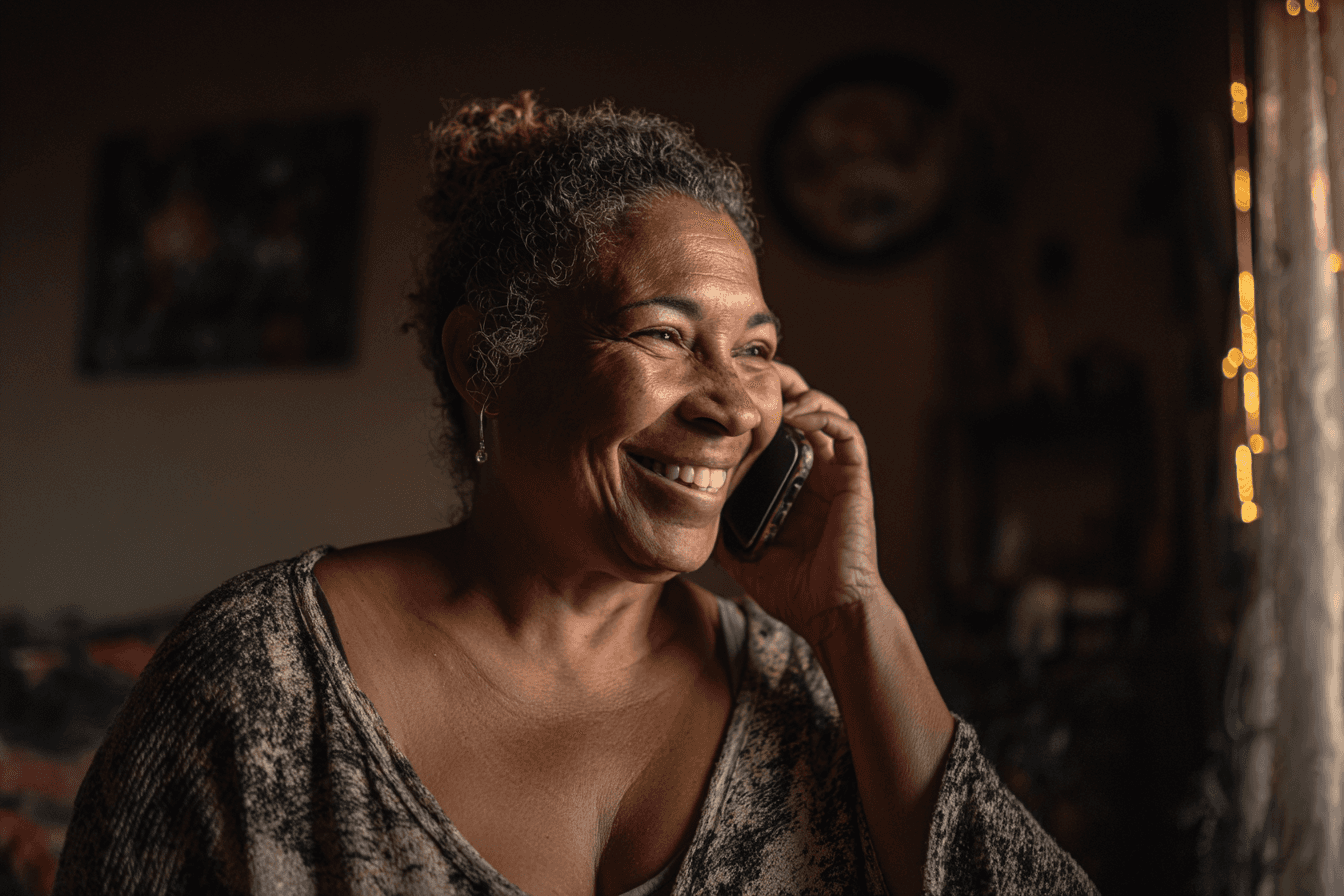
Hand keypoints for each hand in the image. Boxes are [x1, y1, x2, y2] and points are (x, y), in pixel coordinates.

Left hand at [715, 362, 885, 647]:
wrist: (828, 612)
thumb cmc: (791, 589)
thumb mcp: (738, 551)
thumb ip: (718, 525)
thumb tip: (681, 510)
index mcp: (788, 483)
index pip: (772, 431)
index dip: (753, 408)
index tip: (724, 395)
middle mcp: (813, 471)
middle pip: (799, 410)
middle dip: (777, 386)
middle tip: (748, 374)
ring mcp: (835, 472)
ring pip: (824, 410)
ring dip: (800, 393)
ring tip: (771, 388)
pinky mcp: (854, 478)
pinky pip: (847, 432)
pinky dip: (823, 414)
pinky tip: (797, 415)